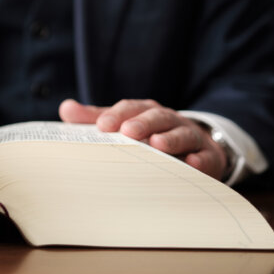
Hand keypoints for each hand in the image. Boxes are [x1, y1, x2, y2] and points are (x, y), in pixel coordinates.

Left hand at [59, 99, 226, 179]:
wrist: (196, 146)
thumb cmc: (149, 135)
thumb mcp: (123, 124)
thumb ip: (95, 118)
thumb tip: (66, 108)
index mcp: (146, 111)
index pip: (130, 109)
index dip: (117, 115)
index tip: (102, 126)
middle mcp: (168, 120)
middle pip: (157, 117)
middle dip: (143, 123)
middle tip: (128, 132)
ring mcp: (190, 136)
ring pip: (182, 133)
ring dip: (170, 138)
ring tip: (158, 145)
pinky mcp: (207, 156)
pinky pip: (205, 157)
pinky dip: (200, 160)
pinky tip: (192, 164)